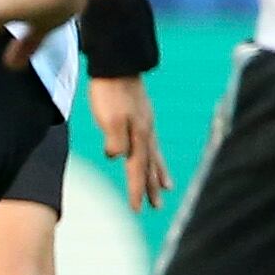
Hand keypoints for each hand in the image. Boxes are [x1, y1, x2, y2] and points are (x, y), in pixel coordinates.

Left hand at [86, 74, 170, 211]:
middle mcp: (146, 133)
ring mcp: (146, 124)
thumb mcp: (109, 117)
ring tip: (164, 188)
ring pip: (153, 155)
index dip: (136, 190)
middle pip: (149, 166)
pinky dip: (154, 155)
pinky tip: (151, 154)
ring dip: (156, 173)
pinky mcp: (142, 116)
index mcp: (139, 136)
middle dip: (150, 187)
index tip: (136, 210)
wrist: (116, 65)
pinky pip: (151, 143)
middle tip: (156, 207)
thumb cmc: (110, 91)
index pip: (137, 169)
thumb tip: (117, 157)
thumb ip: (115, 139)